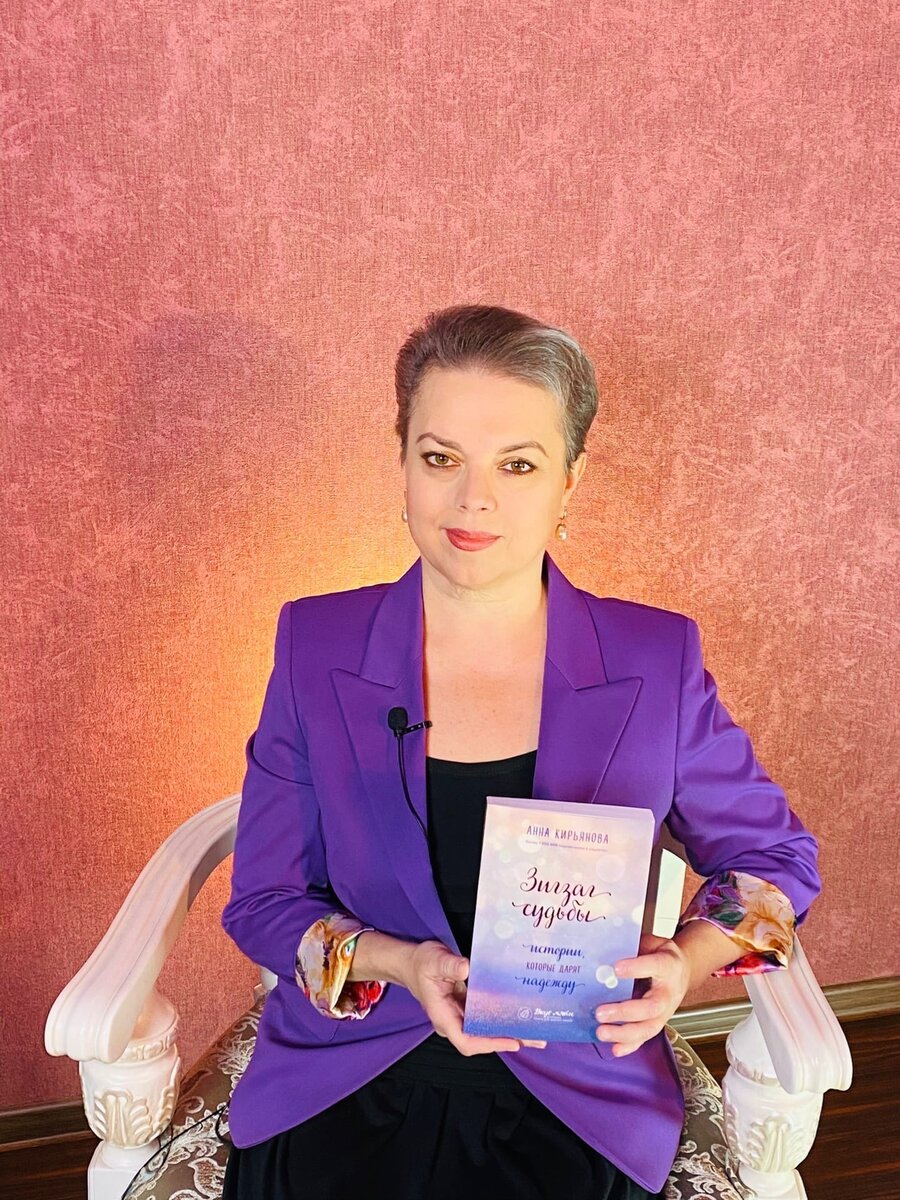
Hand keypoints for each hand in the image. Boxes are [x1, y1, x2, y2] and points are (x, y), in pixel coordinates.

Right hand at [402, 940, 546, 1054]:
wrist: (413, 964)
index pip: (466, 1040)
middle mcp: (454, 1021)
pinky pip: (486, 1017)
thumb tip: (466, 969)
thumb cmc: (421, 964)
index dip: (490, 1044)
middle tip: (536, 1039)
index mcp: (443, 1016)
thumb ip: (449, 965)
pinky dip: (503, 1017)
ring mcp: (461, 1016)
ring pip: (487, 1030)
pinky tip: (520, 1013)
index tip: (512, 1041)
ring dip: (510, 1030)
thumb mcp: (433, 960)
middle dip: (509, 1039)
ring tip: (536, 1031)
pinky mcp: (467, 1008)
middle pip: (482, 1039)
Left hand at [594, 933, 689, 1056]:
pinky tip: (614, 1049)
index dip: (637, 968)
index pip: (655, 966)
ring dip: (624, 1033)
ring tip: (601, 1032)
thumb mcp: (653, 942)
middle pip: (651, 1007)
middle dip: (625, 1012)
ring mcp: (665, 1011)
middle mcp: (669, 992)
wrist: (682, 971)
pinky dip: (630, 1046)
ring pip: (648, 1028)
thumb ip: (634, 946)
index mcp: (668, 966)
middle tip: (600, 1012)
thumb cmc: (662, 955)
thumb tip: (605, 950)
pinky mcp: (657, 1022)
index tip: (616, 968)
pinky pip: (645, 1037)